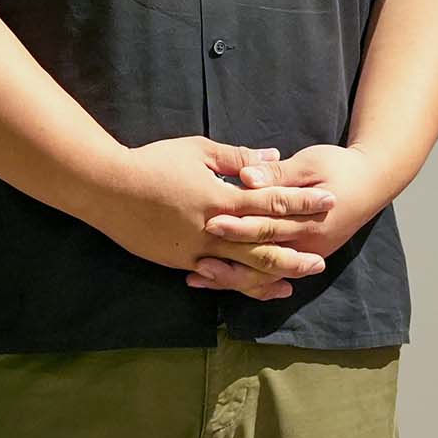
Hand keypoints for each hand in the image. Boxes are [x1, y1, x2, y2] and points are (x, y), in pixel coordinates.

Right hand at [100, 137, 337, 302]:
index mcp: (221, 198)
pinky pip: (216, 276)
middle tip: (322, 258)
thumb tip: (272, 156)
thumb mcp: (197, 150)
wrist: (109, 189)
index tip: (328, 201)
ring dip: (272, 275)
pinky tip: (252, 287)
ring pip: (243, 268)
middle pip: (264, 243)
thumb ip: (237, 157)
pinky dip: (237, 283)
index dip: (301, 203)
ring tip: (295, 281)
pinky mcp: (181, 261)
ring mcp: (197, 250)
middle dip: (296, 250)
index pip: (271, 202)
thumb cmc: (153, 162)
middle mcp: (214, 229)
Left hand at [185, 144, 389, 292]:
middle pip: (262, 257)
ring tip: (198, 277)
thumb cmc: (339, 167)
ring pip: (264, 275)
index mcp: (310, 220)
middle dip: (228, 259)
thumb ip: (277, 173)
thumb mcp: (310, 163)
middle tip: (196, 260)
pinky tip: (218, 280)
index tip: (211, 222)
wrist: (372, 183)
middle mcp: (309, 245)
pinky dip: (244, 281)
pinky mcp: (301, 258)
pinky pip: (270, 276)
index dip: (239, 225)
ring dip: (230, 277)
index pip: (269, 225)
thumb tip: (247, 178)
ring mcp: (305, 255)